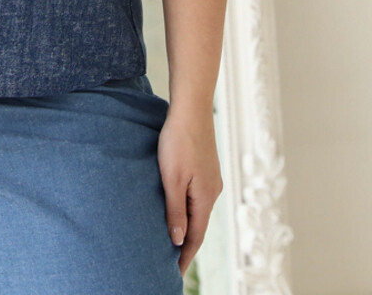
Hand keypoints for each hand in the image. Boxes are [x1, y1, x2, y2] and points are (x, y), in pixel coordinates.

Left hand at [156, 104, 223, 277]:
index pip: (196, 236)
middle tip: (170, 262)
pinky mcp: (205, 167)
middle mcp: (213, 191)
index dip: (184, 256)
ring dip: (187, 225)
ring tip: (172, 239)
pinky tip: (178, 207)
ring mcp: (210, 178)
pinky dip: (187, 208)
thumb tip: (178, 240)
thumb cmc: (179, 140)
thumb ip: (175, 210)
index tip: (174, 274)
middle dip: (186, 244)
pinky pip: (196, 196)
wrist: (191, 107)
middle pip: (199, 225)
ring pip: (197, 209)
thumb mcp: (172, 178)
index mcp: (206, 197)